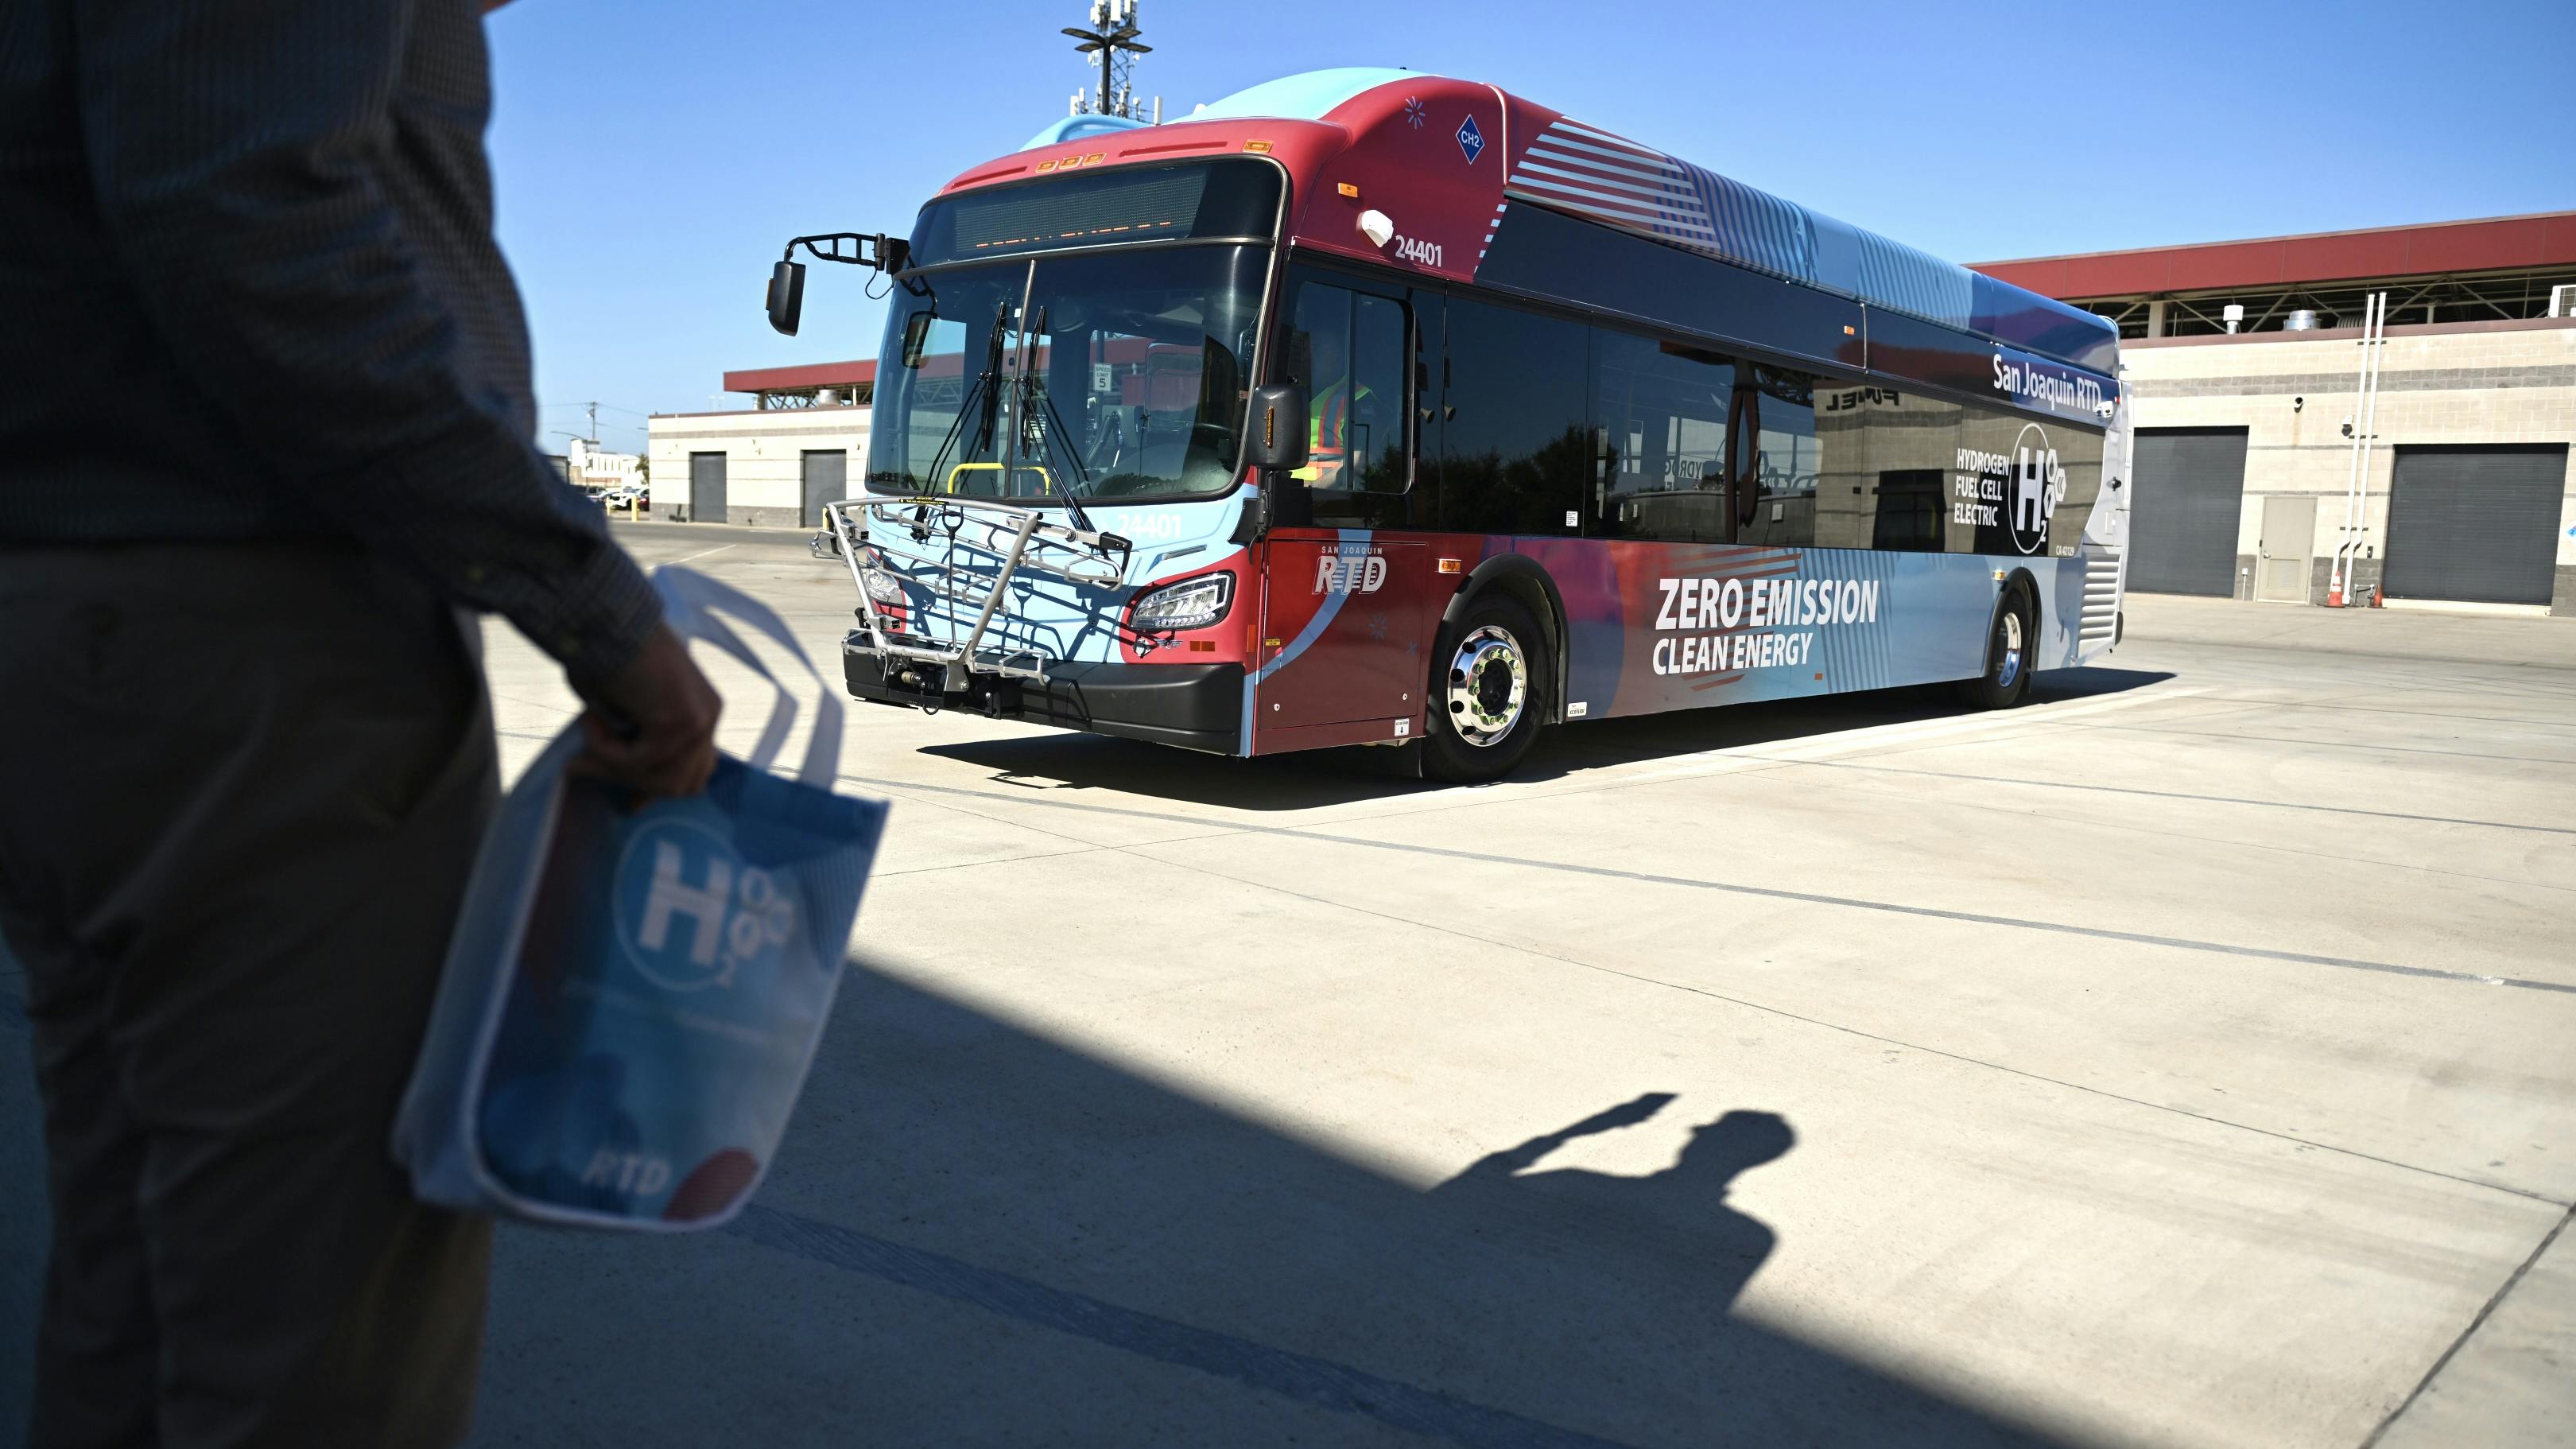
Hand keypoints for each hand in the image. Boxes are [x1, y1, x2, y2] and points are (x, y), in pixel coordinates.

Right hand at [572, 623, 720, 797]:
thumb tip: (630, 795)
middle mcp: (710, 716)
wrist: (604, 617)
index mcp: (704, 712)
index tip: (629, 805)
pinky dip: (605, 749)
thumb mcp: (630, 713)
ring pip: (661, 778)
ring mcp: (701, 719)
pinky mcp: (682, 720)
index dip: (661, 790)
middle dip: (635, 785)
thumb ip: (639, 745)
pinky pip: (639, 761)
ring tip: (587, 735)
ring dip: (614, 766)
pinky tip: (592, 718)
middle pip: (684, 784)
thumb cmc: (606, 655)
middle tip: (587, 767)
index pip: (698, 771)